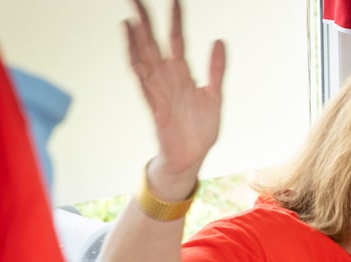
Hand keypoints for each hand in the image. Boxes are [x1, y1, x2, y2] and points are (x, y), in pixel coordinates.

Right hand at [124, 0, 224, 189]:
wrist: (191, 158)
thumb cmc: (200, 129)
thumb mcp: (215, 95)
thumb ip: (216, 70)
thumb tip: (219, 40)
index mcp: (182, 75)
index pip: (176, 40)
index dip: (175, 20)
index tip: (175, 0)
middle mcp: (166, 78)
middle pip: (152, 43)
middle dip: (146, 20)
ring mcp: (157, 90)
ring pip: (143, 57)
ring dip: (136, 37)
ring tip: (131, 16)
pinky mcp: (153, 104)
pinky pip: (141, 78)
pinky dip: (135, 60)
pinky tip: (131, 43)